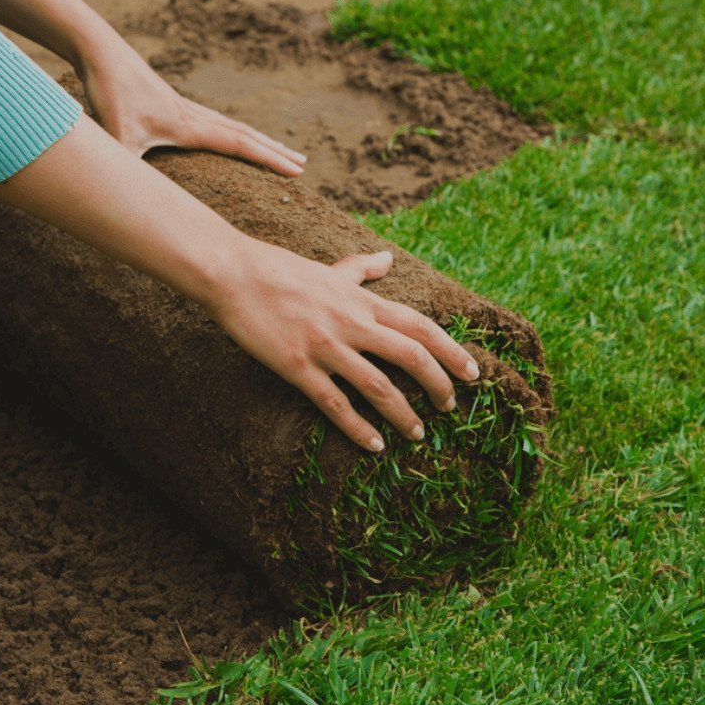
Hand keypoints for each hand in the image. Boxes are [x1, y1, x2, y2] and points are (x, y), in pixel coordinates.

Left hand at [76, 46, 306, 177]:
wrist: (101, 52)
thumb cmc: (109, 93)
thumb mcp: (115, 138)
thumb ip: (125, 169)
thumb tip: (126, 201)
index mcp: (190, 126)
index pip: (241, 145)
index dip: (270, 160)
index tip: (297, 172)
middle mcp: (195, 116)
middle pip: (246, 135)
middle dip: (276, 152)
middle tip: (303, 164)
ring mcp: (187, 109)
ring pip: (234, 126)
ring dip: (260, 140)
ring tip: (280, 149)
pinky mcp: (176, 105)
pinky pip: (217, 122)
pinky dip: (236, 132)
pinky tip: (235, 136)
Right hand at [206, 244, 480, 450]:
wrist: (232, 273)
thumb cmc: (277, 270)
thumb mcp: (328, 269)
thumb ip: (361, 269)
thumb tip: (387, 258)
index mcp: (360, 300)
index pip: (420, 325)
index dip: (451, 350)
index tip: (472, 372)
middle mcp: (351, 322)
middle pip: (411, 356)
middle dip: (438, 384)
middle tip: (451, 408)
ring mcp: (325, 346)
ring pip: (378, 385)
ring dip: (404, 413)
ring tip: (418, 434)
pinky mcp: (297, 366)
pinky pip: (335, 403)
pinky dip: (358, 428)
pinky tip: (374, 446)